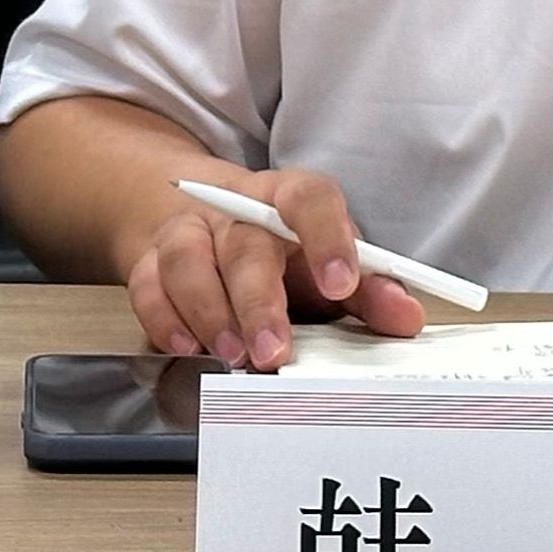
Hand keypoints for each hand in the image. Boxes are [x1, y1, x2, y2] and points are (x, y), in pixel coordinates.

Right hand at [122, 166, 424, 368]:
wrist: (204, 218)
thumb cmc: (279, 249)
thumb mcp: (327, 259)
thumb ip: (368, 289)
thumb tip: (405, 316)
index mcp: (287, 198)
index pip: (309, 199)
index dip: (327, 237)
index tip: (343, 283)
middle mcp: (235, 209)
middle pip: (244, 243)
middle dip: (259, 301)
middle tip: (274, 350)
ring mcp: (188, 231)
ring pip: (186, 259)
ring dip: (209, 312)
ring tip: (232, 354)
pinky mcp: (149, 261)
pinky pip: (147, 286)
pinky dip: (164, 319)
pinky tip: (188, 346)